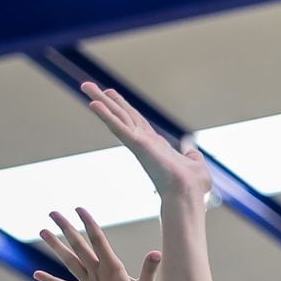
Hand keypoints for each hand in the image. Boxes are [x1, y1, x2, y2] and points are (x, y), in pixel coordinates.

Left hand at [35, 206, 160, 280]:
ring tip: (42, 231)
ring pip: (68, 260)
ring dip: (55, 245)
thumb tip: (157, 253)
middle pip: (78, 246)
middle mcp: (96, 273)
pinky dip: (50, 280)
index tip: (79, 209)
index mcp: (111, 269)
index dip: (89, 223)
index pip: (98, 241)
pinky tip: (36, 274)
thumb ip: (150, 270)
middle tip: (53, 212)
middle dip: (66, 228)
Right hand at [82, 81, 210, 200]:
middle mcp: (143, 141)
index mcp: (154, 144)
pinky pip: (119, 127)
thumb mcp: (194, 163)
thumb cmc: (192, 186)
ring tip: (86, 86)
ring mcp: (139, 143)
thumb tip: (191, 151)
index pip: (135, 121)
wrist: (189, 194)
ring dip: (100, 101)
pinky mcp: (138, 145)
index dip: (123, 106)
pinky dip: (106, 116)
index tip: (111, 93)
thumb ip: (191, 155)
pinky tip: (94, 104)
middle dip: (105, 99)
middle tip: (88, 86)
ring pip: (117, 117)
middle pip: (121, 114)